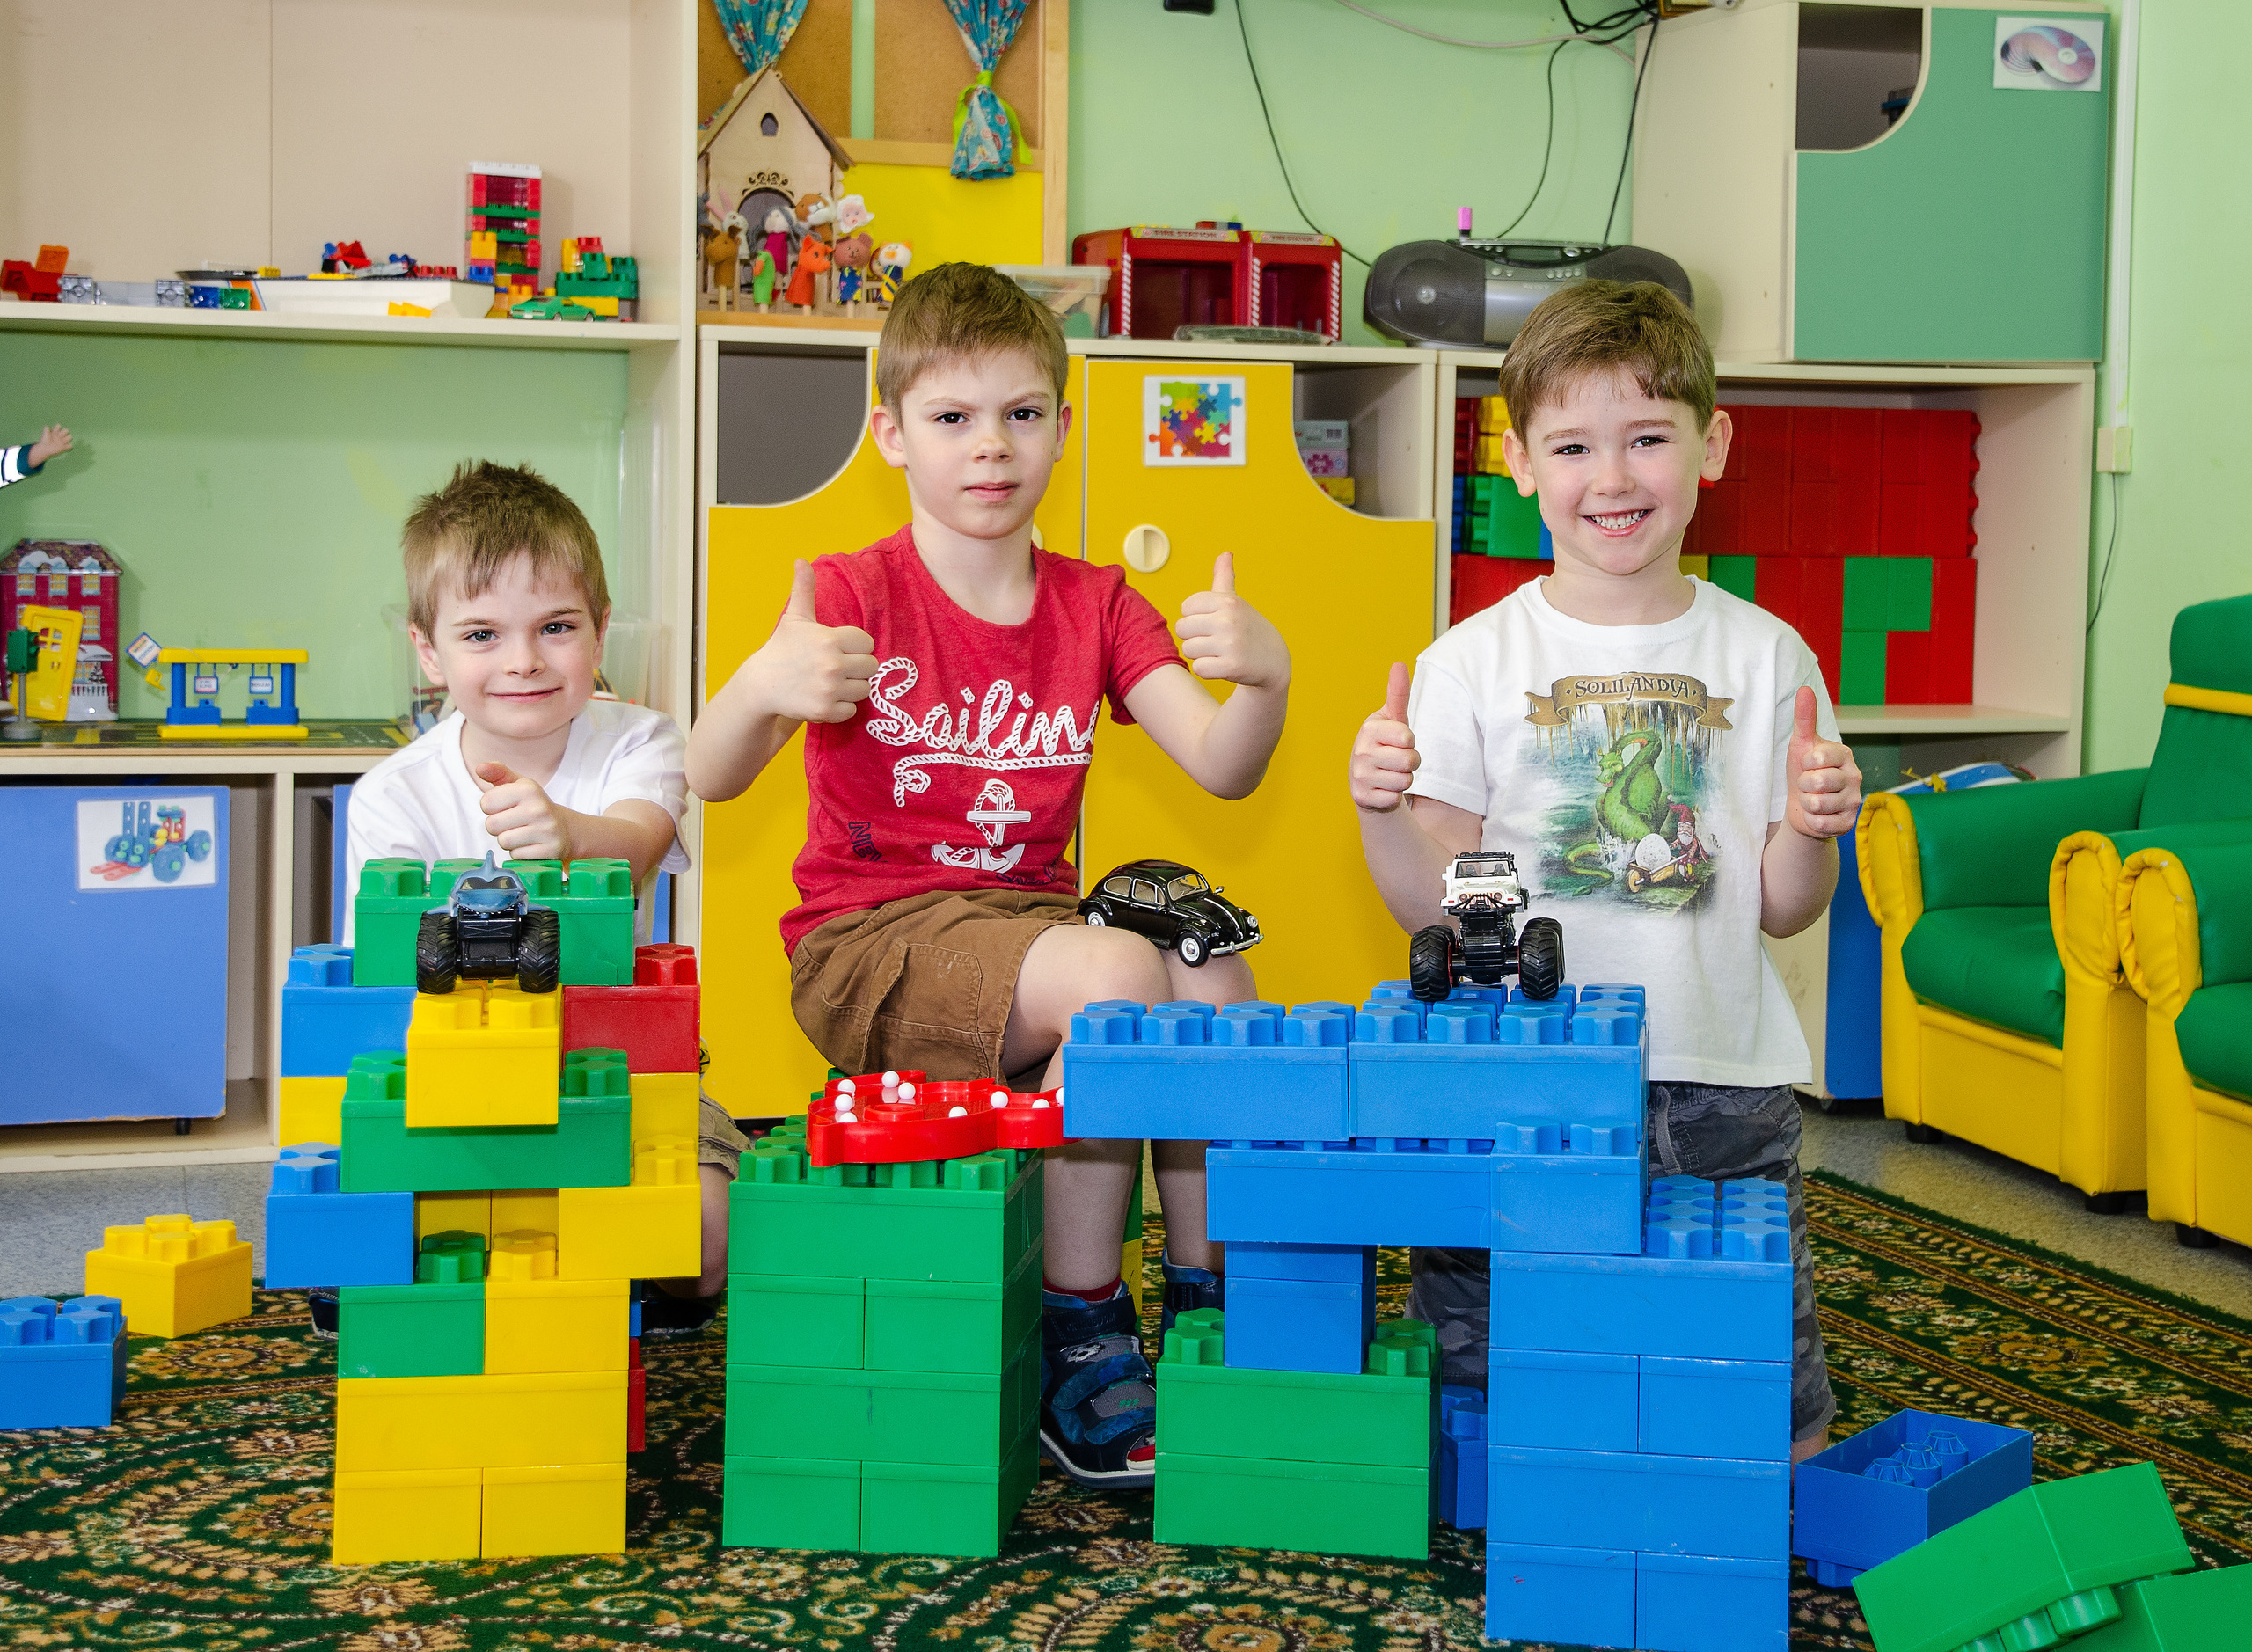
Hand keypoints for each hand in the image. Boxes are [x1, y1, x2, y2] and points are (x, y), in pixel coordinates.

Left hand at [27, 425, 71, 466]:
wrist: (44, 449)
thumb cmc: (44, 441)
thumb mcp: (45, 434)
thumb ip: (46, 430)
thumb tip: (46, 426)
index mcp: (55, 432)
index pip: (59, 426)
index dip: (58, 427)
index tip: (55, 430)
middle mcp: (59, 436)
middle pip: (66, 430)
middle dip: (65, 432)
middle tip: (61, 435)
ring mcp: (62, 441)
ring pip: (69, 437)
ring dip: (68, 437)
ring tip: (64, 440)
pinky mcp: (64, 447)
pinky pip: (70, 445)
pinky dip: (69, 445)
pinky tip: (65, 446)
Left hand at [473, 762, 572, 860]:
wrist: (566, 830)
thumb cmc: (534, 806)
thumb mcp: (519, 786)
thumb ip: (498, 773)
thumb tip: (480, 768)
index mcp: (529, 789)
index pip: (486, 803)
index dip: (492, 808)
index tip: (507, 808)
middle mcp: (539, 809)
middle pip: (491, 825)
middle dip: (498, 827)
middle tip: (514, 824)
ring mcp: (547, 831)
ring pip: (503, 841)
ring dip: (509, 841)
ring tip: (523, 834)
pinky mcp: (550, 850)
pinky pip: (517, 856)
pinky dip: (521, 853)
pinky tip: (532, 845)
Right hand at [747, 560, 876, 723]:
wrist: (761, 685)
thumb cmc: (782, 649)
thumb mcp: (795, 618)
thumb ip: (804, 589)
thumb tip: (801, 560)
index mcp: (830, 639)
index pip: (867, 643)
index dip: (855, 646)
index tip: (839, 649)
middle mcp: (832, 664)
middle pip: (871, 667)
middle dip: (857, 667)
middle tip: (837, 667)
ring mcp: (829, 689)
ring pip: (864, 689)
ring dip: (851, 687)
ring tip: (831, 682)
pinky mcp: (825, 711)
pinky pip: (851, 710)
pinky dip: (841, 706)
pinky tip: (825, 696)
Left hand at [1176, 552, 1287, 689]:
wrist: (1274, 661)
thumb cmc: (1248, 629)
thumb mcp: (1236, 602)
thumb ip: (1224, 578)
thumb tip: (1226, 553)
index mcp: (1227, 601)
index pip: (1186, 607)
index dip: (1195, 618)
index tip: (1212, 623)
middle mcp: (1228, 619)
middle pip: (1182, 629)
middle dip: (1194, 637)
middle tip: (1214, 641)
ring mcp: (1230, 643)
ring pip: (1188, 649)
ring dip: (1200, 655)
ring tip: (1219, 653)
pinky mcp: (1231, 666)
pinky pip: (1199, 668)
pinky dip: (1207, 670)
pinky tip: (1222, 666)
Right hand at [1350, 661, 1420, 812]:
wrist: (1367, 780)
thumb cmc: (1386, 744)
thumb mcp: (1393, 719)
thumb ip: (1398, 693)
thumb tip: (1399, 663)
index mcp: (1369, 729)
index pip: (1408, 738)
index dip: (1410, 742)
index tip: (1398, 741)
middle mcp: (1360, 752)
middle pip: (1410, 761)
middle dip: (1411, 762)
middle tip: (1397, 760)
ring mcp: (1360, 776)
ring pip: (1405, 781)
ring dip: (1403, 779)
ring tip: (1390, 773)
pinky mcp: (1362, 797)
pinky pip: (1395, 798)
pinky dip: (1394, 795)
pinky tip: (1383, 788)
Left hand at [1786, 685, 1860, 839]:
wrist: (1803, 807)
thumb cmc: (1803, 772)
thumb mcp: (1800, 745)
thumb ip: (1804, 718)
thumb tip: (1805, 689)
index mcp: (1844, 754)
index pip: (1817, 758)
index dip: (1804, 764)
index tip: (1807, 765)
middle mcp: (1855, 776)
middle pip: (1817, 783)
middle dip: (1803, 786)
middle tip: (1808, 785)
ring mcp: (1854, 800)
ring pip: (1818, 804)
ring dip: (1806, 803)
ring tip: (1812, 799)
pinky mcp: (1848, 822)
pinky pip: (1821, 823)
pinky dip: (1812, 820)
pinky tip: (1818, 815)